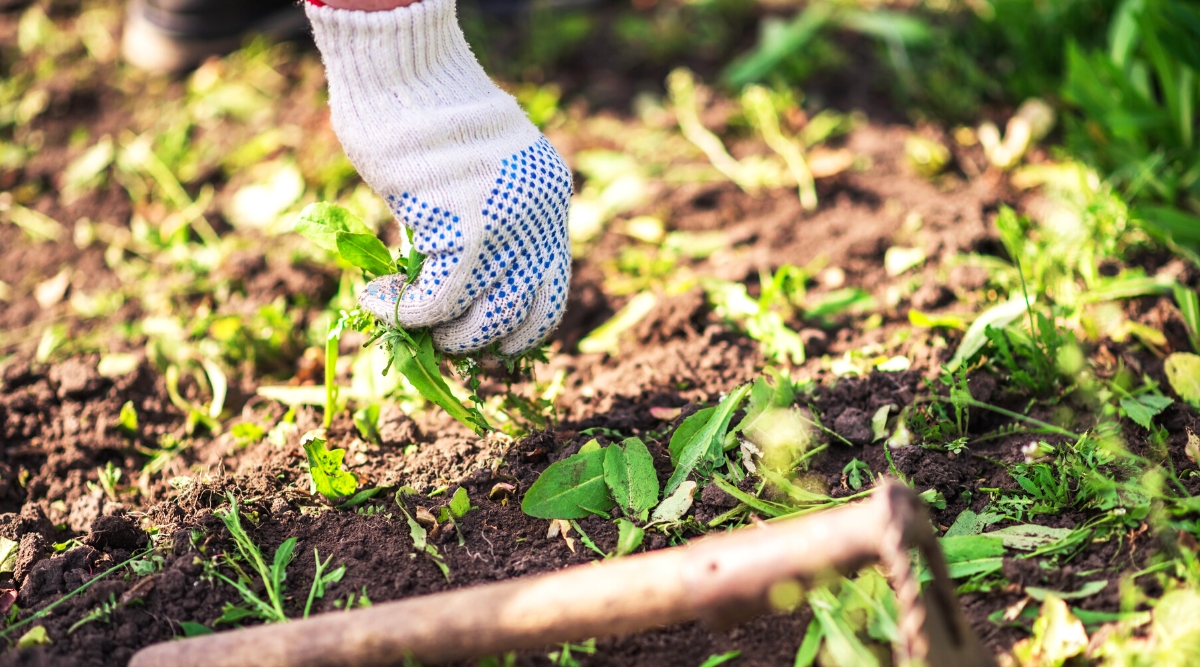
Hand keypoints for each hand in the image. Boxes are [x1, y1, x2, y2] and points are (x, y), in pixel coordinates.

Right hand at [307, 0, 570, 355]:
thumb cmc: (424, 108)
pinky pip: (436, 303)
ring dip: (443, 335)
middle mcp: (541, 216)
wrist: (404, 69)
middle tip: (445, 338)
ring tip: (407, 318)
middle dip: (483, 339)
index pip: (552, 286)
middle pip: (529, 315)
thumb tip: (454, 277)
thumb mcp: (476, 168)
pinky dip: (404, 312)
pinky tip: (377, 298)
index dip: (519, 323)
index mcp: (550, 195)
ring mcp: (509, 227)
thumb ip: (482, 215)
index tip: (484, 333)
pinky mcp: (467, 233)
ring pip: (484, 320)